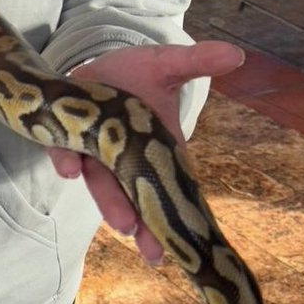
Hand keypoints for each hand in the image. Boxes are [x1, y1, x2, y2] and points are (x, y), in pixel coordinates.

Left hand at [48, 40, 243, 264]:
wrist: (91, 66)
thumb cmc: (135, 74)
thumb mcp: (166, 66)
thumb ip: (196, 61)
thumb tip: (236, 54)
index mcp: (159, 146)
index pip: (171, 187)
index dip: (176, 215)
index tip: (183, 242)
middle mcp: (128, 156)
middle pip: (138, 195)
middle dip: (147, 222)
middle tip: (156, 250)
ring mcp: (97, 151)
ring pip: (104, 183)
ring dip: (112, 203)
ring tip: (122, 223)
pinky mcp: (69, 138)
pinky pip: (67, 153)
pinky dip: (68, 160)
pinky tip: (69, 169)